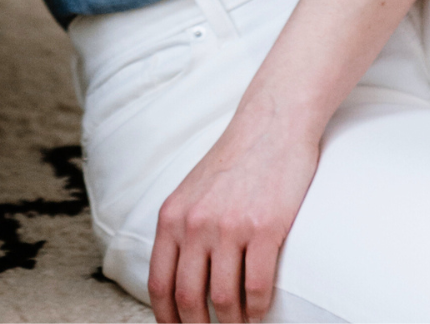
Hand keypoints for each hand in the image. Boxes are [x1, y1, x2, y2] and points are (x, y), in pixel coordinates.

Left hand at [148, 106, 319, 322]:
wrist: (270, 125)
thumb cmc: (234, 161)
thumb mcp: (192, 192)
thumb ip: (181, 230)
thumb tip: (177, 279)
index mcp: (172, 216)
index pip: (159, 284)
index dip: (167, 320)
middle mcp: (195, 223)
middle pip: (188, 299)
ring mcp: (229, 226)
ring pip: (225, 300)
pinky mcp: (264, 228)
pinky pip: (258, 288)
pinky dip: (259, 310)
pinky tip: (261, 312)